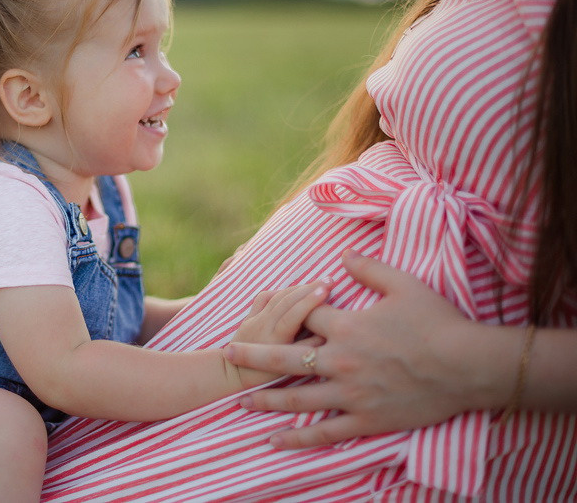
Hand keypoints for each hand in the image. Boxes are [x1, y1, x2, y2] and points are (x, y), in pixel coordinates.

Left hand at [223, 251, 479, 448]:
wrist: (468, 366)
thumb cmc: (438, 322)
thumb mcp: (403, 284)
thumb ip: (368, 268)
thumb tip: (342, 254)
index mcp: (347, 326)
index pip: (305, 316)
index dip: (289, 310)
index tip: (273, 307)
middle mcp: (340, 361)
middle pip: (284, 357)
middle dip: (252, 355)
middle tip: (227, 353)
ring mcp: (351, 394)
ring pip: (296, 398)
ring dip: (266, 398)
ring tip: (241, 398)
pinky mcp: (365, 420)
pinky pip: (325, 432)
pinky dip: (298, 438)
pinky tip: (276, 440)